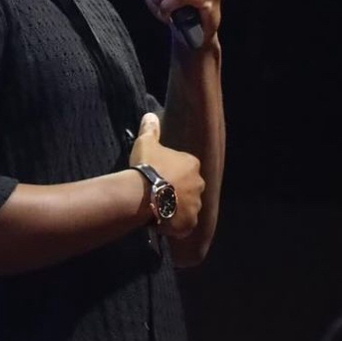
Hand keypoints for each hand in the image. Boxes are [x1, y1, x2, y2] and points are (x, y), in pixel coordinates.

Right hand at [128, 112, 202, 238]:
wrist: (143, 193)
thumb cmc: (146, 166)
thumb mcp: (146, 143)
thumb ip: (150, 130)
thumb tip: (150, 115)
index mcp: (192, 165)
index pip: (185, 168)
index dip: (172, 173)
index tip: (159, 176)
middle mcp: (198, 184)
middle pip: (189, 188)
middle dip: (177, 191)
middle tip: (158, 193)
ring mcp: (195, 206)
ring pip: (187, 207)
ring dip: (176, 208)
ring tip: (158, 209)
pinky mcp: (188, 223)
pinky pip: (183, 225)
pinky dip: (175, 225)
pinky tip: (161, 222)